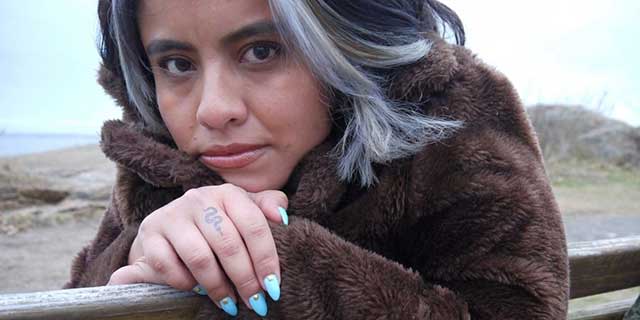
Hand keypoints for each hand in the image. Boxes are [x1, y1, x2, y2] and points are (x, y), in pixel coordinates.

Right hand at [107, 183, 288, 316]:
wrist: (168, 227)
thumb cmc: (217, 222)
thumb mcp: (243, 210)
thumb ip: (266, 207)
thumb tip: (281, 216)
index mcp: (227, 193)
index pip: (253, 225)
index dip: (266, 258)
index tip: (273, 287)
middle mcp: (199, 199)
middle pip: (228, 244)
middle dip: (245, 279)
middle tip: (255, 302)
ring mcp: (172, 216)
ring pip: (200, 258)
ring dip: (218, 287)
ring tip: (230, 304)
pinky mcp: (150, 234)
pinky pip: (169, 266)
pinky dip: (185, 283)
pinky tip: (198, 291)